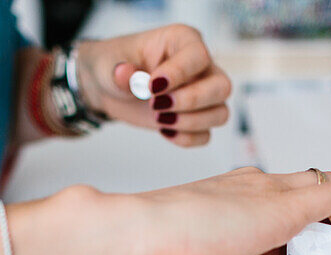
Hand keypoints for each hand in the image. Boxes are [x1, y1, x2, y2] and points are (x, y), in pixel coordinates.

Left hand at [73, 25, 230, 146]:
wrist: (110, 87)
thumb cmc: (114, 66)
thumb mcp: (109, 64)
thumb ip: (119, 71)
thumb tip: (124, 74)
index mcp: (183, 40)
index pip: (197, 56)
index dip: (178, 74)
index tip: (152, 87)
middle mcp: (201, 66)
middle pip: (222, 87)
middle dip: (191, 101)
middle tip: (156, 105)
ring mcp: (203, 94)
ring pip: (220, 114)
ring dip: (189, 122)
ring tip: (158, 118)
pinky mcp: (196, 118)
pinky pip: (206, 135)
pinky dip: (186, 138)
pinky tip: (163, 131)